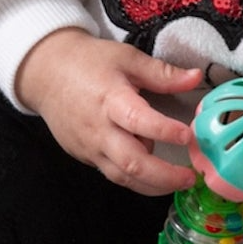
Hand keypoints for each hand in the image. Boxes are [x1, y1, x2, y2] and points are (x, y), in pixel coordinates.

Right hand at [14, 28, 203, 196]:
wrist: (45, 74)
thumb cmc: (87, 63)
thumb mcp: (126, 58)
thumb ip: (162, 73)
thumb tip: (196, 77)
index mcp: (111, 99)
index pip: (138, 120)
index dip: (164, 131)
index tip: (188, 135)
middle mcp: (99, 129)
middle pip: (131, 162)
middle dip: (164, 176)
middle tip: (190, 177)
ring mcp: (90, 147)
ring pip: (122, 176)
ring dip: (153, 185)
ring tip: (178, 182)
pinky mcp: (85, 156)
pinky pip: (111, 173)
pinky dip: (134, 179)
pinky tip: (153, 176)